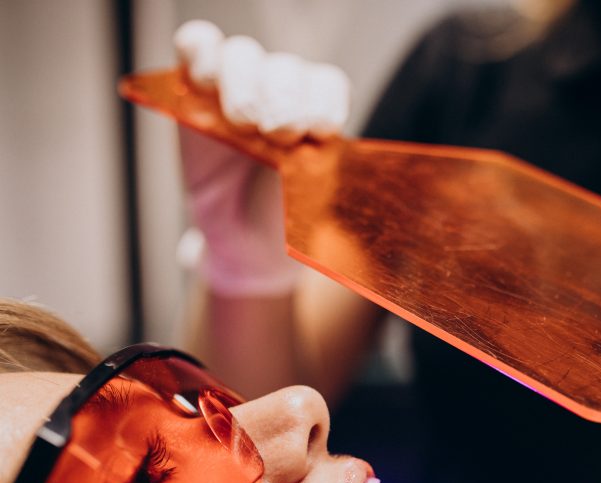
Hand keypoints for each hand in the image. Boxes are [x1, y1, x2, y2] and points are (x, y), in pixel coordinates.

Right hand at [173, 20, 350, 295]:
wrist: (246, 244)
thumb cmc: (289, 222)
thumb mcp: (317, 206)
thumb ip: (325, 180)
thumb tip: (331, 166)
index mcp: (320, 112)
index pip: (326, 85)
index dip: (322, 103)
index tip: (319, 134)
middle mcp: (283, 92)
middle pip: (286, 70)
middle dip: (284, 100)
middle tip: (279, 135)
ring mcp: (239, 84)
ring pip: (243, 55)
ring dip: (244, 84)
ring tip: (242, 123)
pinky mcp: (194, 85)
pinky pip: (197, 46)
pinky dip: (200, 52)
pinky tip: (202, 83)